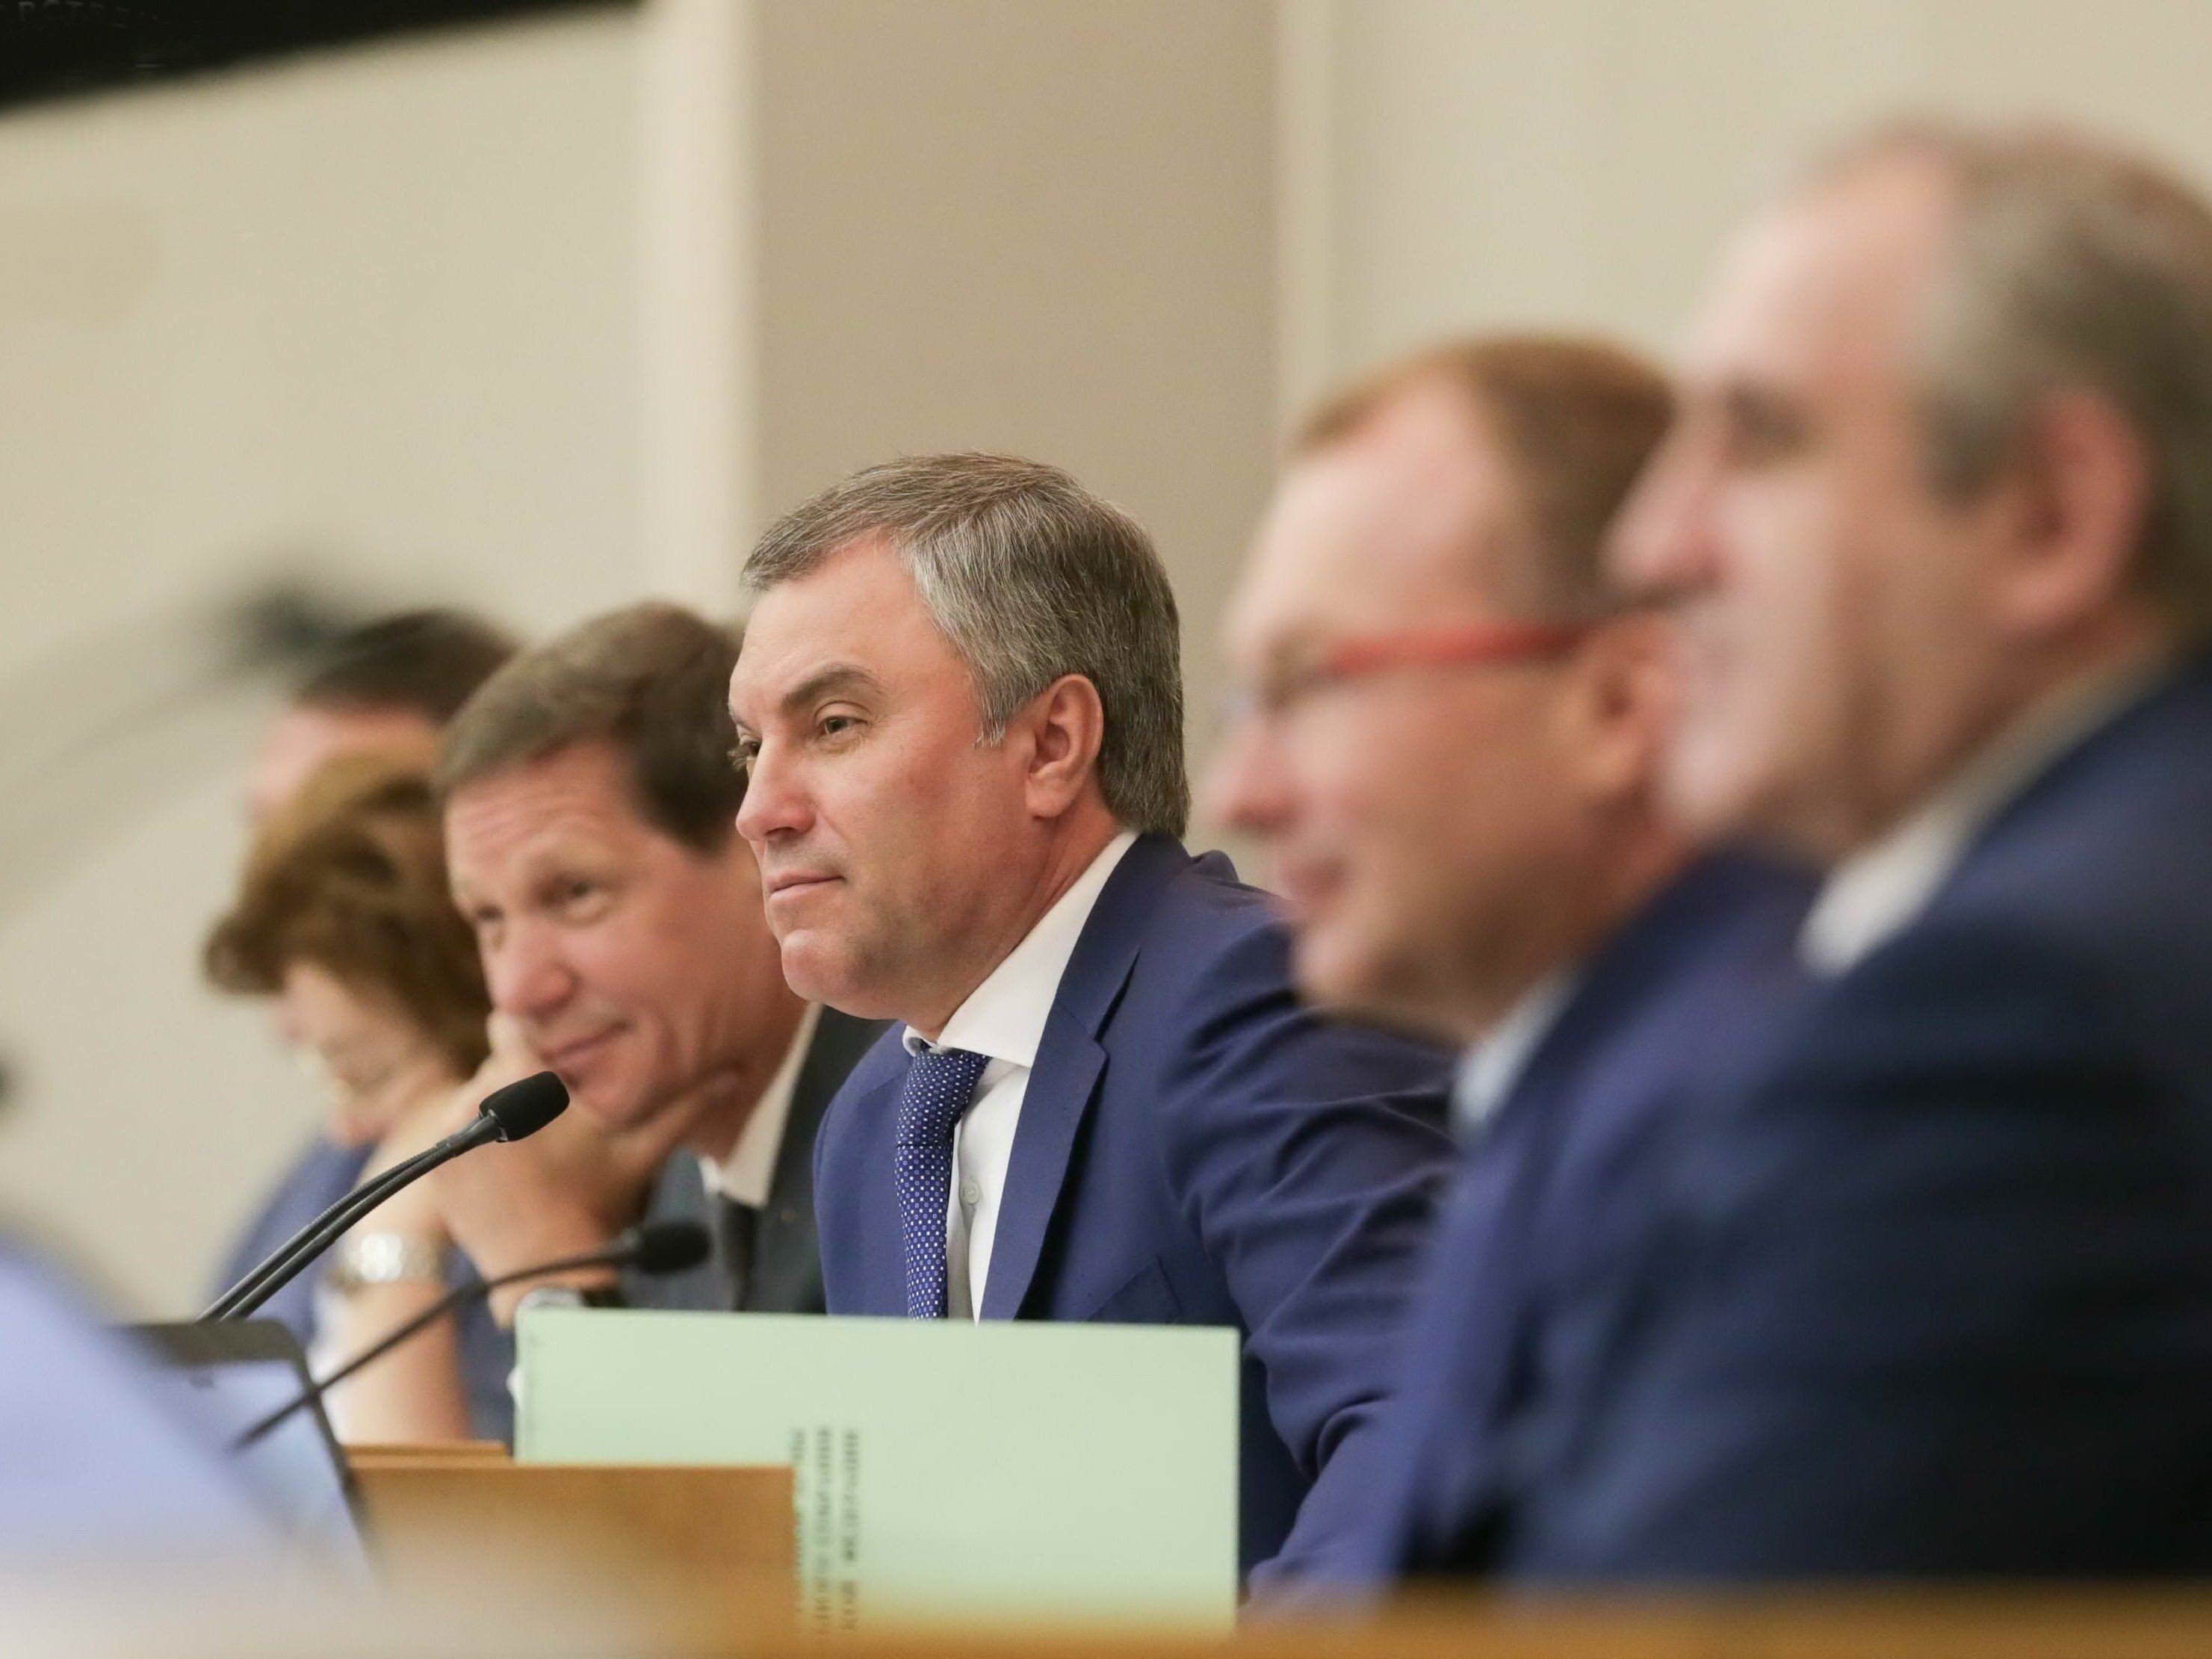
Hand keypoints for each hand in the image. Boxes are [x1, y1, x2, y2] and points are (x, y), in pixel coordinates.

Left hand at [421, 1016, 678, 1318]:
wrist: (544, 1267)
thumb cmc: (597, 1202)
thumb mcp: (642, 1149)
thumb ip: (684, 1106)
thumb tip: (733, 1073)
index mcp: (524, 1082)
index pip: (508, 1025)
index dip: (528, 1034)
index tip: (546, 1051)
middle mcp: (477, 1097)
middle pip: (496, 1067)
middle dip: (522, 1083)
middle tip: (553, 1116)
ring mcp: (450, 1132)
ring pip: (474, 1098)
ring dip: (497, 1111)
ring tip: (531, 1145)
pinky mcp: (437, 1163)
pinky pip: (454, 1132)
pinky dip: (475, 1141)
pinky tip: (507, 1166)